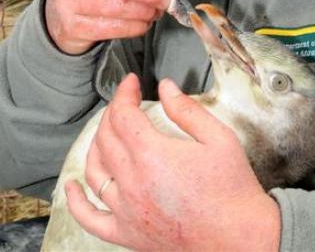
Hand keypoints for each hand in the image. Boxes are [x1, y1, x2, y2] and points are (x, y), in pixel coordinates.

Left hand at [65, 74, 280, 251]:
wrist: (239, 238)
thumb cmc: (231, 190)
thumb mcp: (218, 137)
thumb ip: (187, 110)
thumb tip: (166, 87)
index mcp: (153, 155)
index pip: (123, 114)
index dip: (125, 93)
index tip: (132, 83)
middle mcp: (133, 183)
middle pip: (106, 137)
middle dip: (113, 112)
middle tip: (126, 101)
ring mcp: (127, 210)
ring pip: (94, 170)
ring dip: (96, 143)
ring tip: (108, 130)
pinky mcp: (127, 234)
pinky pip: (90, 217)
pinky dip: (76, 200)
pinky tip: (72, 186)